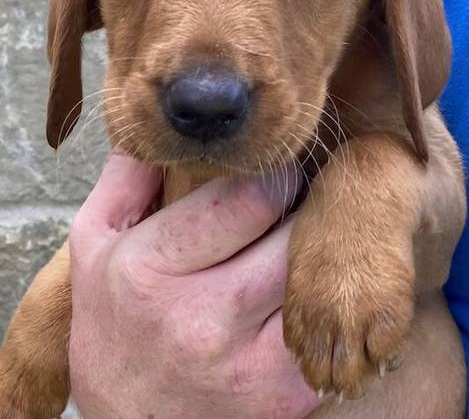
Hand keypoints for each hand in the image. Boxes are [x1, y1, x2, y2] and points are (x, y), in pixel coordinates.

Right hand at [69, 154, 318, 418]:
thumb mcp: (94, 242)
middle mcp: (200, 319)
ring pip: (317, 278)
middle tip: (298, 200)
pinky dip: (323, 302)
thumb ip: (126, 176)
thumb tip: (161, 123)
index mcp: (149, 268)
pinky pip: (326, 328)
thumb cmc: (113, 321)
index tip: (273, 170)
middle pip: (294, 233)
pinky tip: (304, 291)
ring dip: (318, 251)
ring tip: (303, 239)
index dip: (272, 173)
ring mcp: (246, 365)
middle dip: (301, 208)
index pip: (250, 195)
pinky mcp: (284, 398)